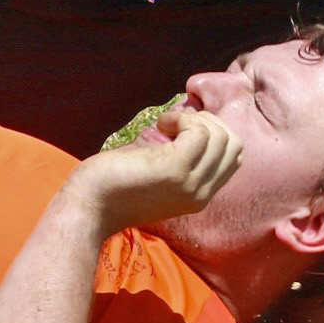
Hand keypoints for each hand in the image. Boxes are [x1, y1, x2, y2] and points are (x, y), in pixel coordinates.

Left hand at [73, 108, 241, 234]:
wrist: (89, 205)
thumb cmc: (116, 184)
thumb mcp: (159, 172)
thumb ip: (181, 155)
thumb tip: (191, 117)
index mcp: (201, 196)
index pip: (233, 157)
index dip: (215, 133)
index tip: (185, 128)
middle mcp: (203, 194)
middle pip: (234, 145)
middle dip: (210, 122)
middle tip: (178, 123)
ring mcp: (191, 183)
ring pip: (220, 136)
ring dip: (193, 119)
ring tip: (165, 125)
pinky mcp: (175, 169)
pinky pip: (198, 132)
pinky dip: (180, 119)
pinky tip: (160, 124)